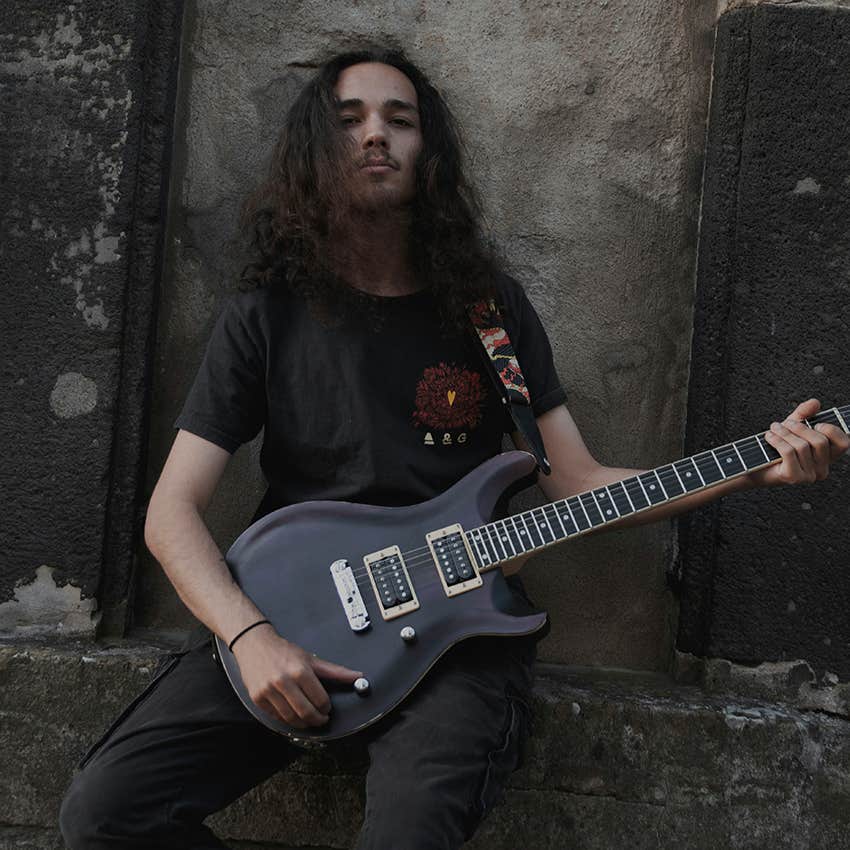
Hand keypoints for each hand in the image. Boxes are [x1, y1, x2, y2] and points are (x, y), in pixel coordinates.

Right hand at [231, 624, 362, 727]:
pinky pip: (276, 717)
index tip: (327, 708)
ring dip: (303, 724)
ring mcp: (268, 691)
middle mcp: (283, 681)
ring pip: (290, 718)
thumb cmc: (284, 652)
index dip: (326, 707)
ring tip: (308, 719)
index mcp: (300, 671)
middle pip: (306, 712)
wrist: (254, 645)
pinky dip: (287, 720)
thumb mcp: (311, 658)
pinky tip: (292, 715)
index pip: (320, 699)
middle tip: (321, 719)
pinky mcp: (257, 698)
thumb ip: (335, 671)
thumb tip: (358, 676)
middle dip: (317, 720)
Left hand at [748, 398, 849, 487]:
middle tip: (785, 423)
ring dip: (784, 432)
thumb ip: (804, 414)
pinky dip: (777, 440)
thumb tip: (815, 402)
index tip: (816, 424)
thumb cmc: (775, 447)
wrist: (753, 464)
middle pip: (820, 441)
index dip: (832, 430)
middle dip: (800, 427)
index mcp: (826, 458)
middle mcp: (821, 470)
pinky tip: (769, 436)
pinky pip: (789, 452)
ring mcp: (808, 476)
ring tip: (774, 428)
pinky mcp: (793, 478)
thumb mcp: (792, 427)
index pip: (843, 443)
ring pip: (802, 446)